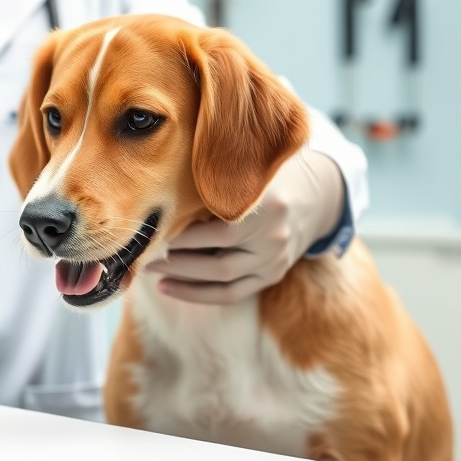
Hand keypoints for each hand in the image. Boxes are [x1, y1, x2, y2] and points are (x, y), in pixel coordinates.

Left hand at [145, 148, 345, 304]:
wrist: (316, 195)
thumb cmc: (267, 175)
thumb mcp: (248, 166)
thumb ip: (218, 178)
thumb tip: (165, 192)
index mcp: (268, 206)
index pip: (219, 232)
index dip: (184, 236)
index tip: (155, 233)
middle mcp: (274, 238)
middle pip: (218, 262)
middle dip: (175, 261)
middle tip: (144, 255)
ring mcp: (275, 261)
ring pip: (223, 280)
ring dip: (181, 278)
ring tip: (150, 271)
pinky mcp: (272, 276)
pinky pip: (231, 294)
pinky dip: (197, 294)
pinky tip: (167, 287)